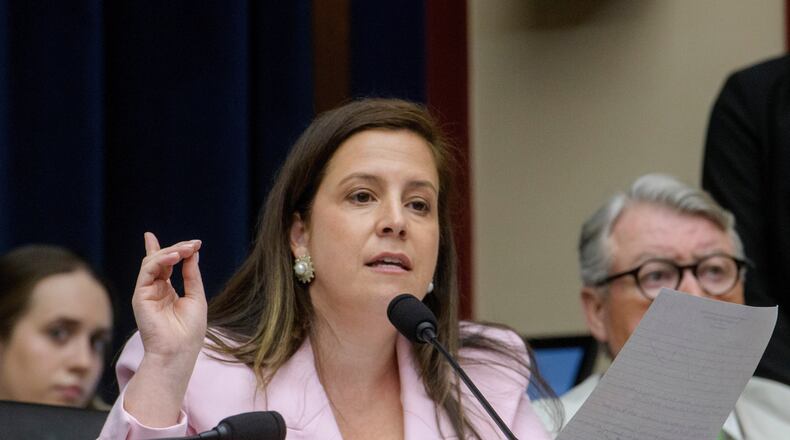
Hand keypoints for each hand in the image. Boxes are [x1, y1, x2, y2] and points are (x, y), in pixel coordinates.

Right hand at [132, 232, 207, 362]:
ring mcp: (146, 292)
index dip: (173, 249)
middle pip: (160, 260)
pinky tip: (175, 257)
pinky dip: (161, 260)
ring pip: (152, 262)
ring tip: (187, 249)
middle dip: (177, 249)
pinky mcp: (140, 295)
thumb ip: (191, 274)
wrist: (179, 351)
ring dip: (171, 252)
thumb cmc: (190, 330)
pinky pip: (147, 270)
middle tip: (194, 244)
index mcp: (168, 292)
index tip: (193, 242)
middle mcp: (155, 290)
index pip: (166, 265)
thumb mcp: (196, 297)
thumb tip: (193, 253)